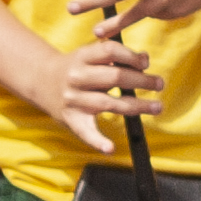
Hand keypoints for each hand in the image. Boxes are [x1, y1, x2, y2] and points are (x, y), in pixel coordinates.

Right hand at [25, 34, 160, 155]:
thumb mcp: (90, 55)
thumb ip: (116, 55)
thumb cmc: (77, 67)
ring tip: (157, 107)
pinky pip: (85, 132)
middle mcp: (76, 77)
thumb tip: (145, 59)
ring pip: (108, 103)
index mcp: (82, 56)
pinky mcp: (71, 119)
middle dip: (141, 81)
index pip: (110, 51)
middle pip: (114, 77)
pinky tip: (110, 148)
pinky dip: (97, 141)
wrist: (41, 81)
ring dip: (137, 106)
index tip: (146, 64)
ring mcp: (73, 99)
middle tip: (159, 84)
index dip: (130, 56)